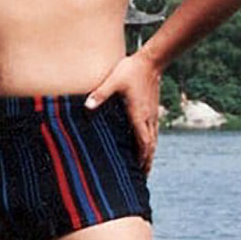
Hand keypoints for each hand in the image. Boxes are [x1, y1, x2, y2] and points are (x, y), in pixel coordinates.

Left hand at [85, 51, 161, 174]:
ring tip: (145, 169)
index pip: (143, 142)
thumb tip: (87, 106)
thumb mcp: (113, 80)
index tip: (138, 171)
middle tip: (142, 179)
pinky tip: (146, 148)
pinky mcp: (153, 110)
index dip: (141, 158)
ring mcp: (152, 115)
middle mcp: (148, 118)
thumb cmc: (131, 70)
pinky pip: (153, 132)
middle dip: (146, 163)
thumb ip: (100, 94)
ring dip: (149, 155)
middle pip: (150, 147)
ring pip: (153, 141)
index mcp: (138, 115)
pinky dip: (150, 144)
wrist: (151, 61)